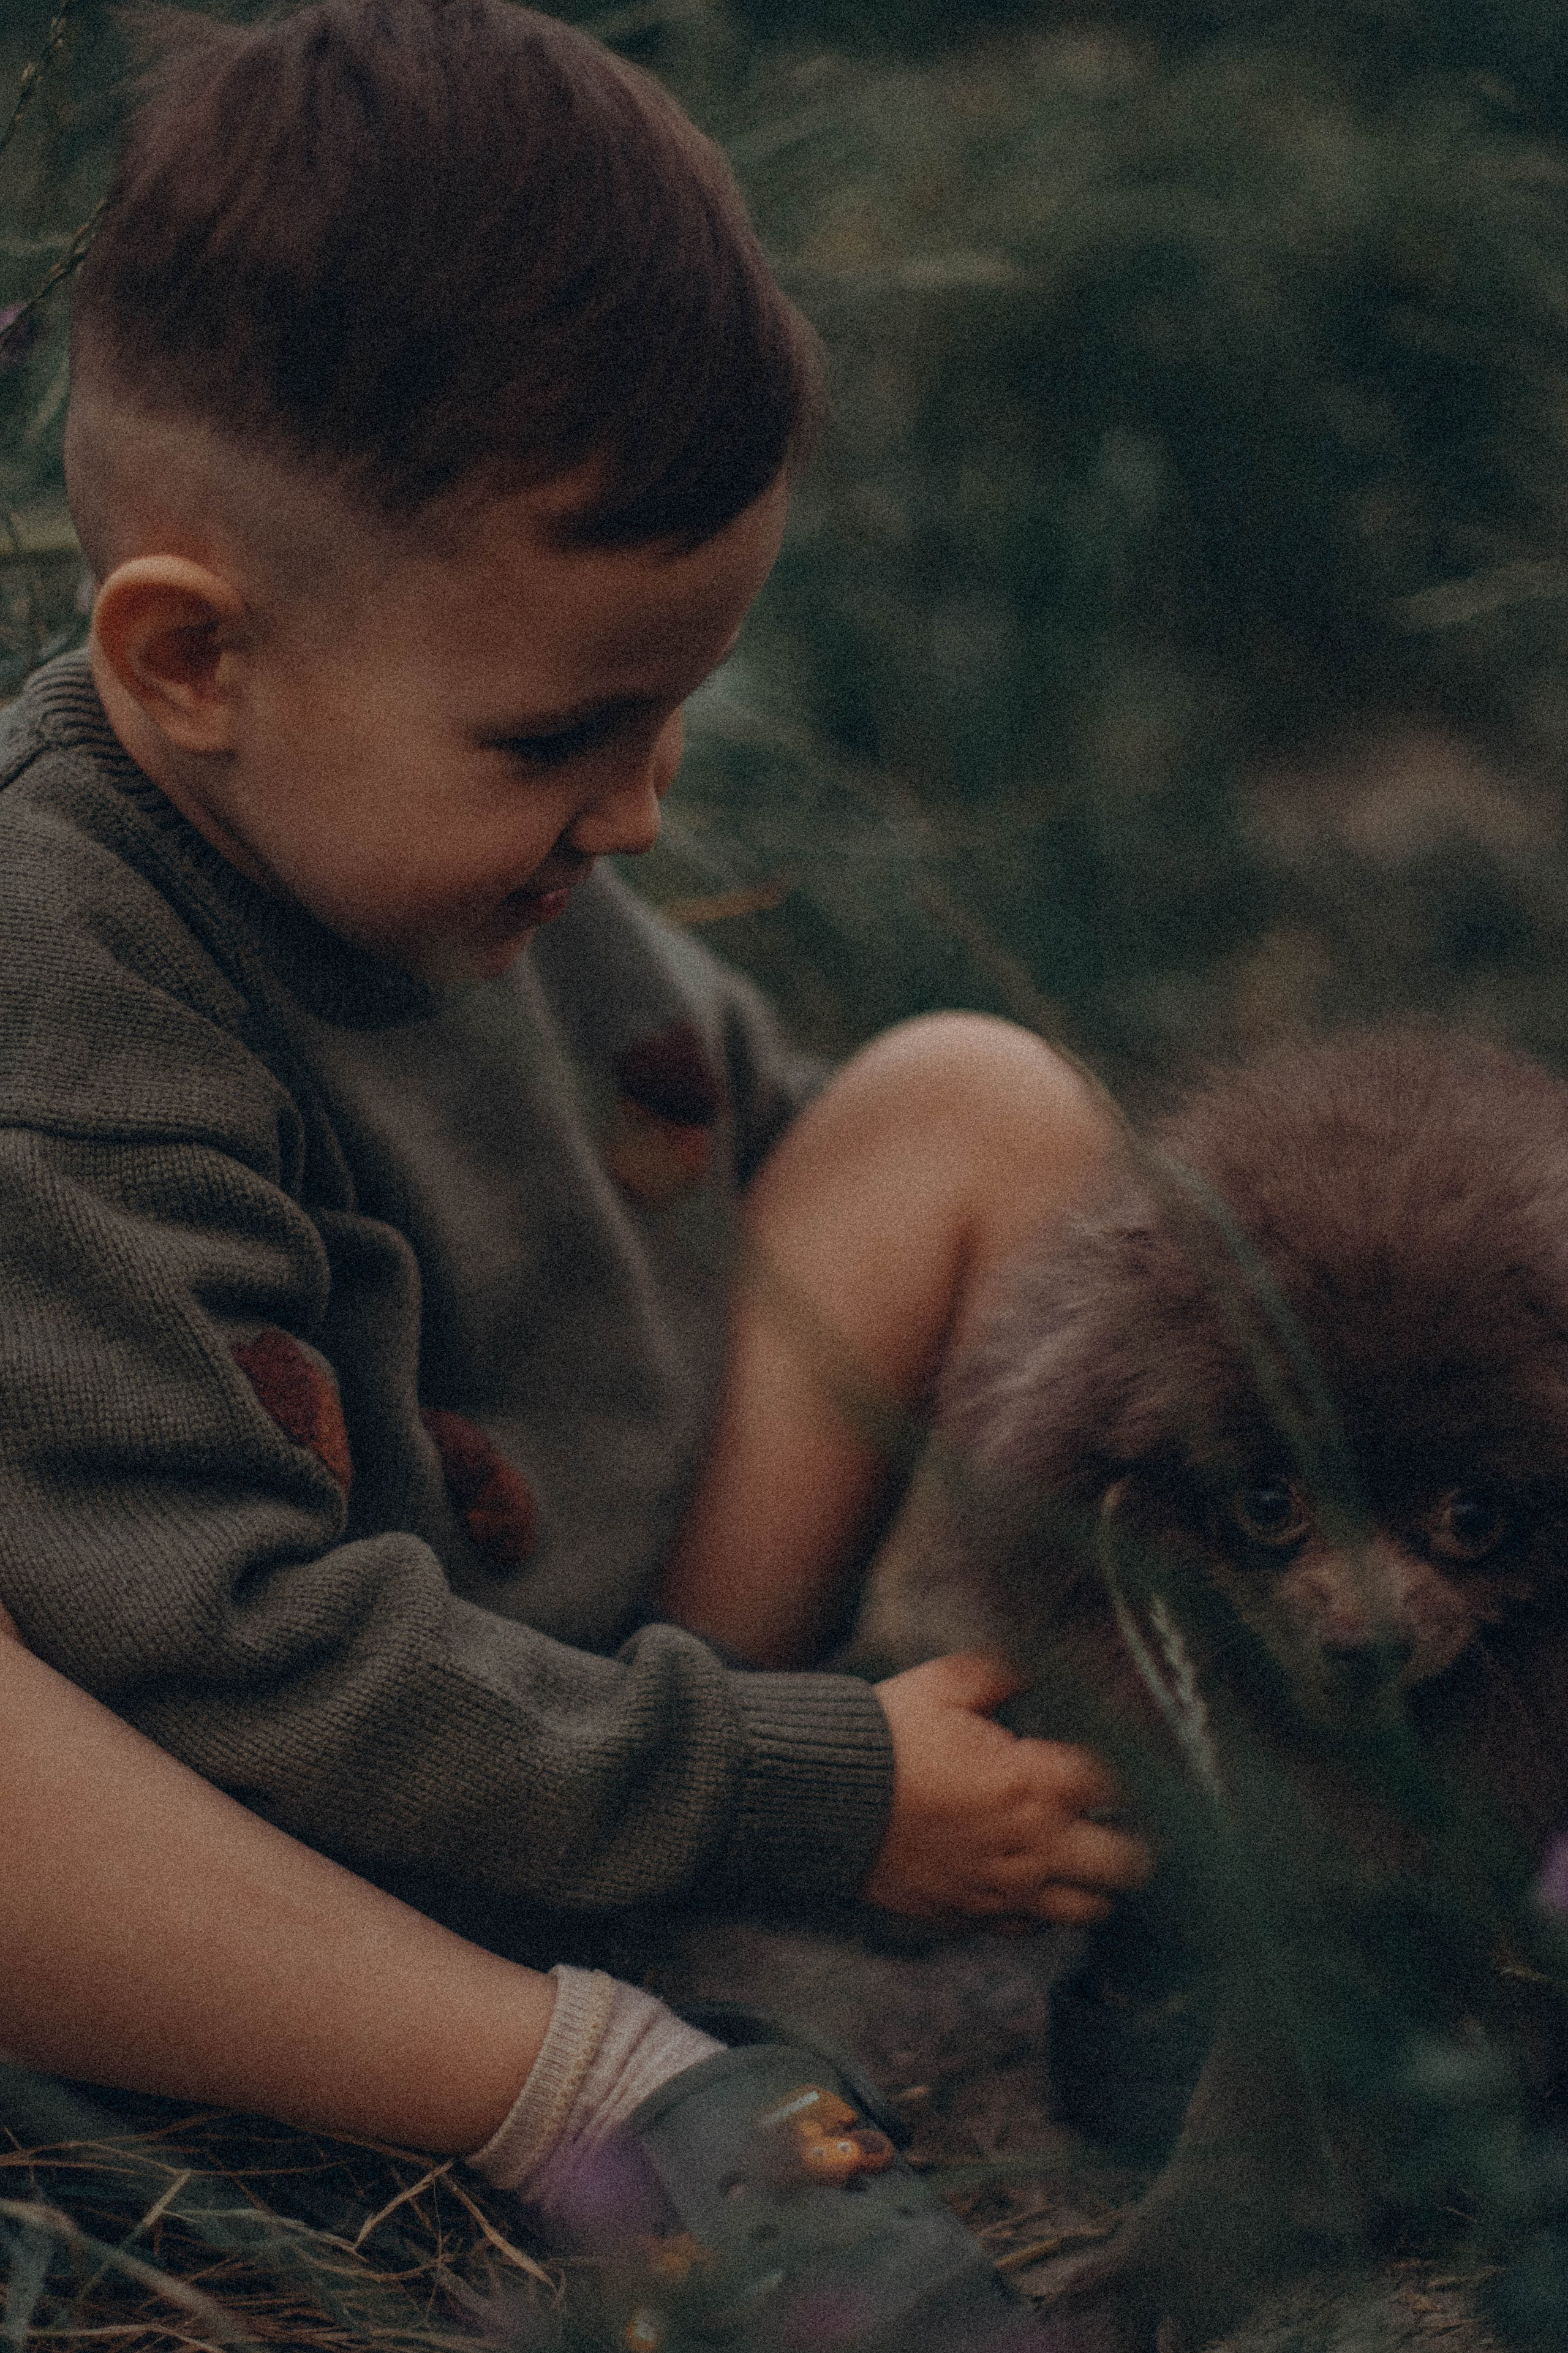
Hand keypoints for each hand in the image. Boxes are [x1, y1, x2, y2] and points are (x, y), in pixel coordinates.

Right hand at [862, 1651, 1152, 1924]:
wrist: (818, 1800)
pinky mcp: (972, 1915)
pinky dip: (1045, 1906)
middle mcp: (1030, 1846)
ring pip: (1091, 1909)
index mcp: (1032, 1783)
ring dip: (1097, 1881)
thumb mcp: (946, 1685)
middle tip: (1121, 1817)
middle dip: (1135, 1839)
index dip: (1130, 1772)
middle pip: (1128, 1864)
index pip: (1119, 1787)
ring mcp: (1003, 1889)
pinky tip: (1032, 1873)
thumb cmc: (885, 1737)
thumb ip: (1006, 1674)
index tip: (1122, 1761)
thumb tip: (1043, 1669)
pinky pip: (1034, 1927)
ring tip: (1087, 1853)